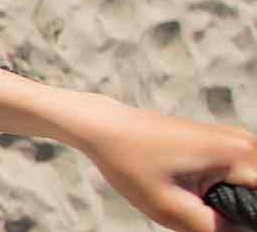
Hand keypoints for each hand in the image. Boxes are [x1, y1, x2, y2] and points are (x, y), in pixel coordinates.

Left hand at [73, 98, 256, 230]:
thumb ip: (215, 228)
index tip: (208, 213)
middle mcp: (246, 142)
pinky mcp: (224, 141)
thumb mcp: (170, 208)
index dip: (247, 218)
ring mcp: (236, 138)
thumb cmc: (131, 164)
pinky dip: (228, 188)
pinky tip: (197, 191)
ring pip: (252, 183)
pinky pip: (242, 173)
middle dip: (240, 209)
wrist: (106, 127)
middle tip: (196, 208)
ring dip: (233, 199)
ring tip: (193, 199)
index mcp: (238, 155)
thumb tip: (241, 230)